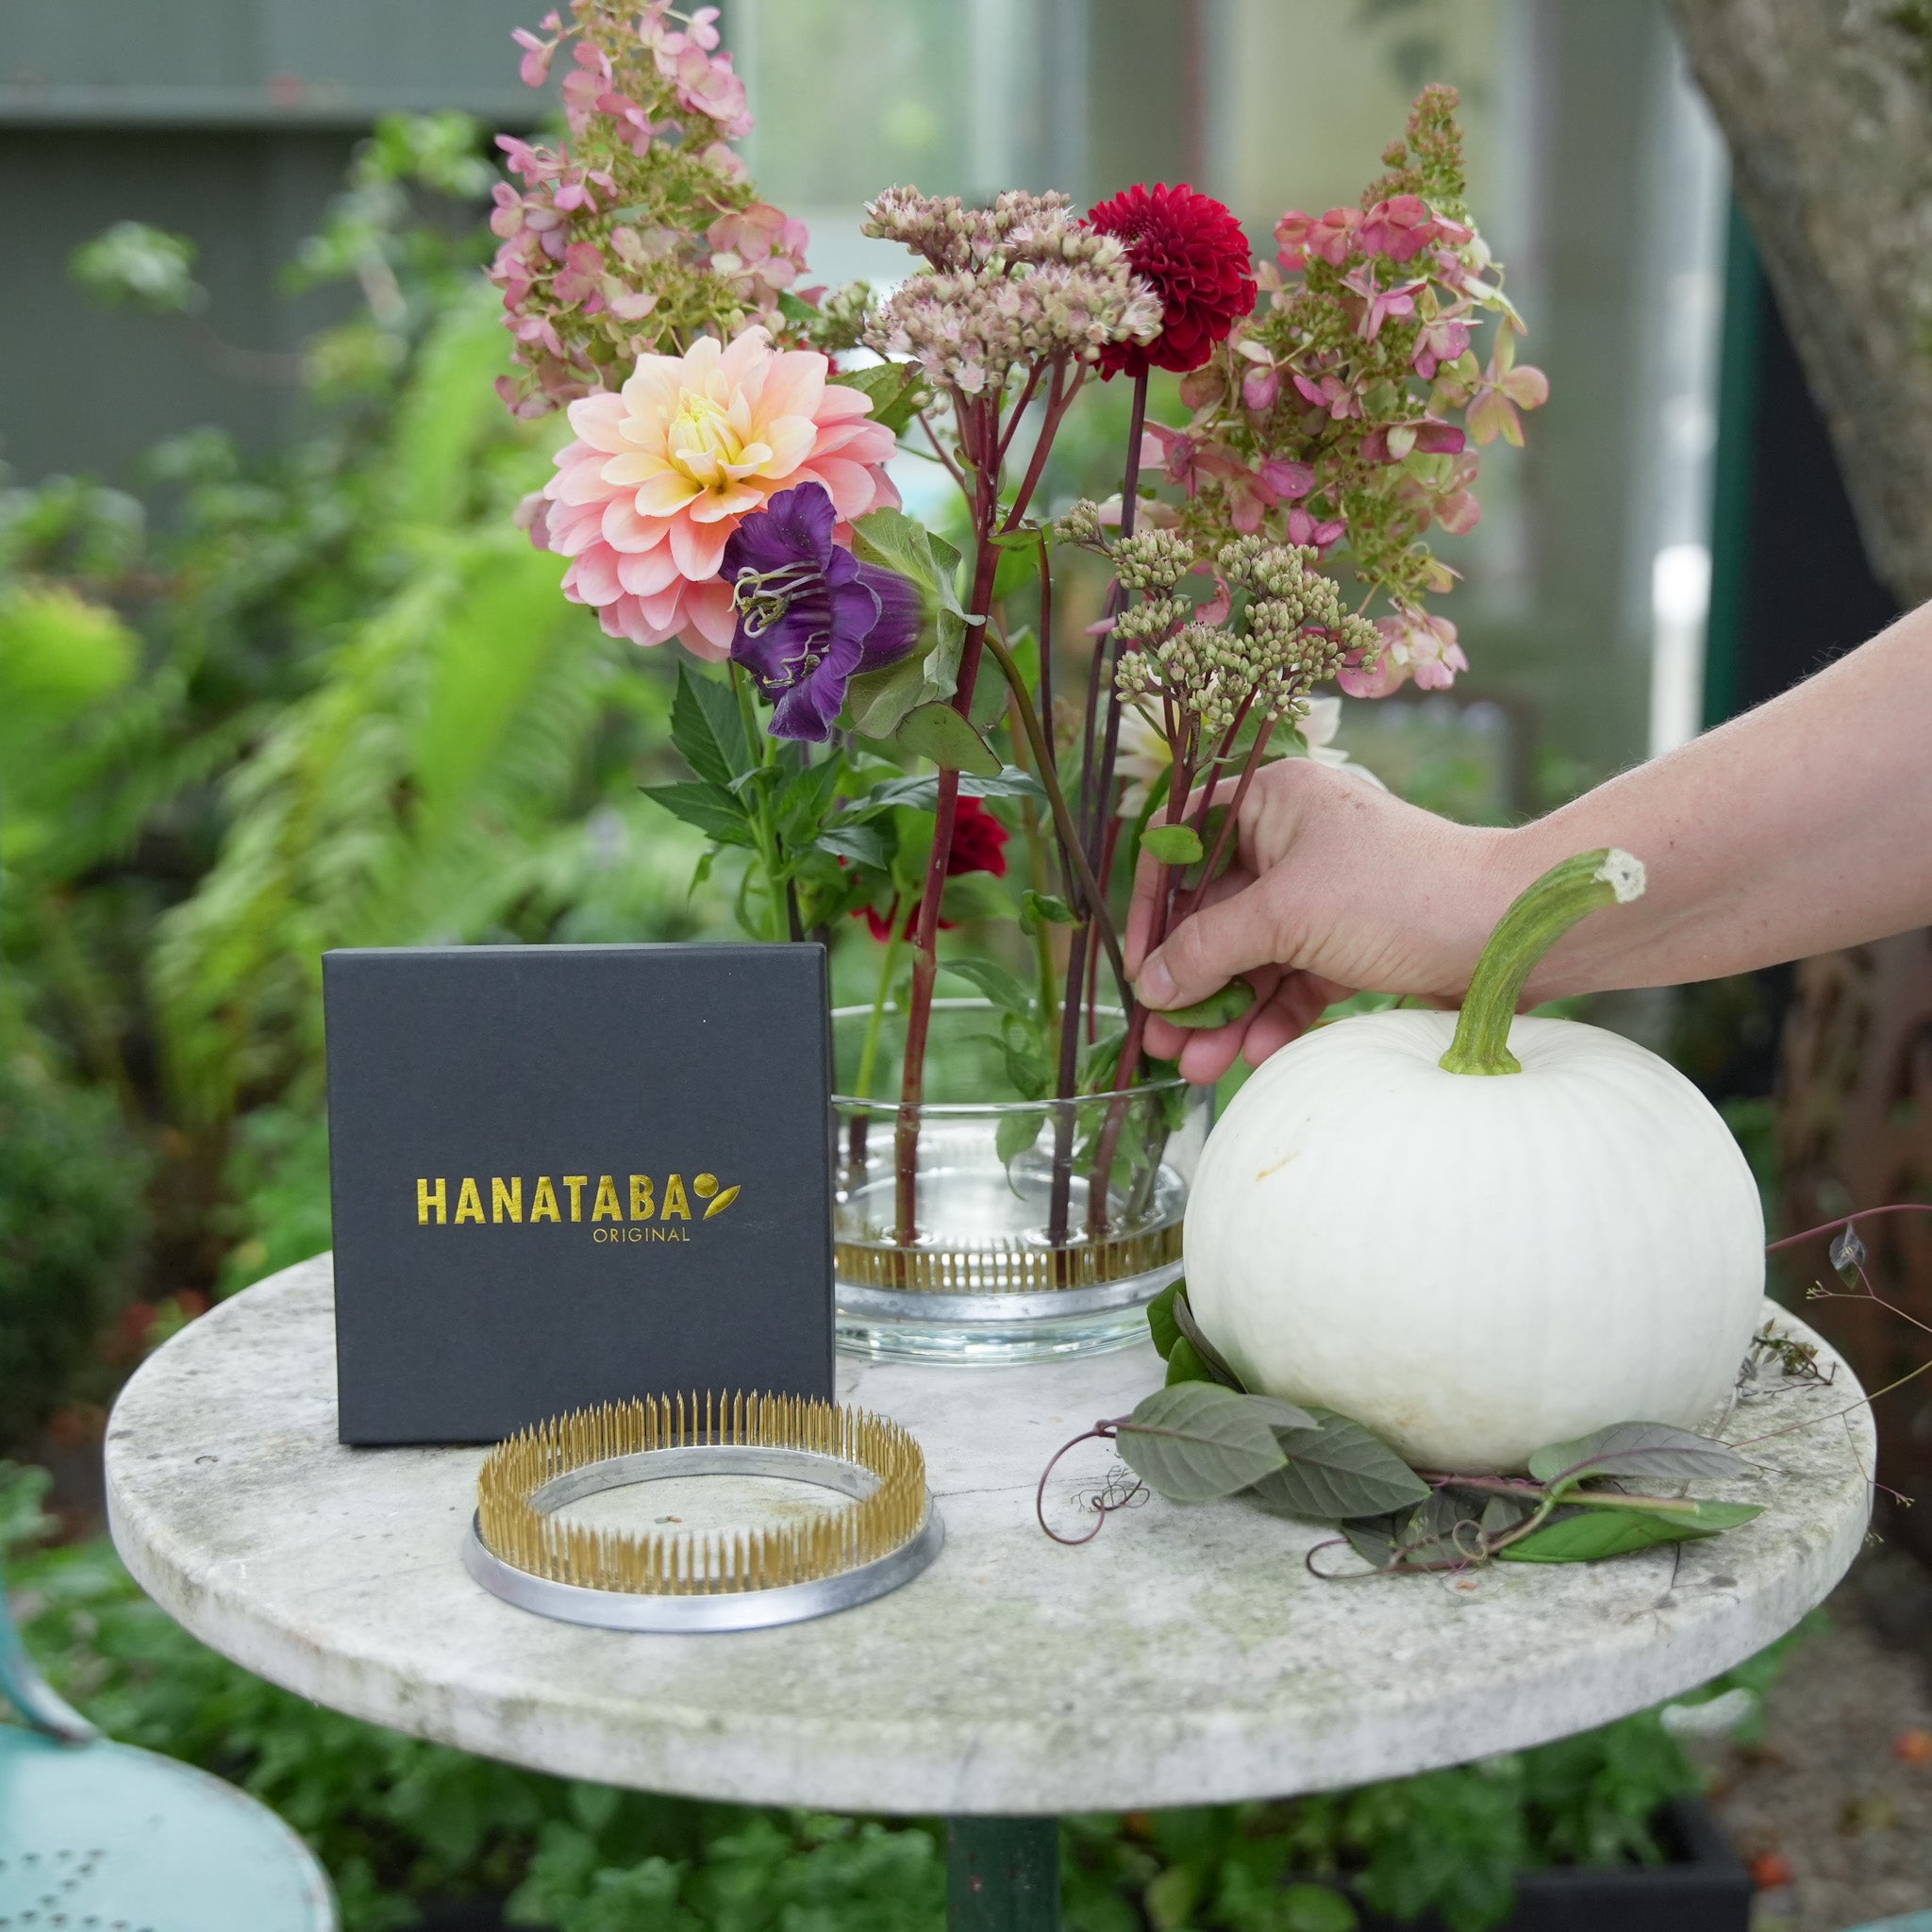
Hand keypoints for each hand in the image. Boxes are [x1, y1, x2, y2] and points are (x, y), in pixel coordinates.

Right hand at [1126, 758, 1512, 1082]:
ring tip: (1197, 1067)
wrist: (1515, 931)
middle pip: (1213, 914)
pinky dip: (1273, 1017)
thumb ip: (1208, 949)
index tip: (1137, 968)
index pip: (1182, 847)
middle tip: (1158, 1039)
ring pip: (1252, 957)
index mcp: (1272, 803)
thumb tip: (1149, 986)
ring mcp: (1322, 896)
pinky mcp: (1351, 943)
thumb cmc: (1402, 893)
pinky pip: (1294, 981)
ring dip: (1224, 1012)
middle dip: (1187, 981)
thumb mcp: (1288, 916)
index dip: (1151, 908)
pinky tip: (1256, 1055)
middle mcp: (1292, 842)